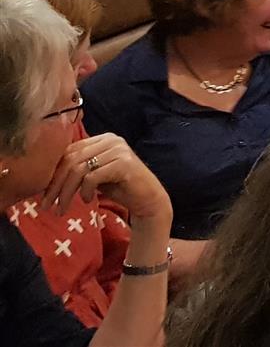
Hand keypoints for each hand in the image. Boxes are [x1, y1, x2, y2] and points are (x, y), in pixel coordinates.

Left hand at [44, 134, 169, 223]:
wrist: (148, 199)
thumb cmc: (120, 187)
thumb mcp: (94, 175)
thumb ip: (78, 168)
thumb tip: (44, 176)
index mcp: (102, 138)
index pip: (68, 151)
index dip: (52, 173)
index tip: (43, 194)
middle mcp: (111, 139)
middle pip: (71, 160)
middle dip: (55, 185)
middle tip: (47, 205)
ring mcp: (118, 150)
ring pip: (79, 169)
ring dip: (66, 192)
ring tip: (62, 208)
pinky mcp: (124, 163)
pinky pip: (92, 177)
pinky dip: (85, 191)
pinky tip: (87, 199)